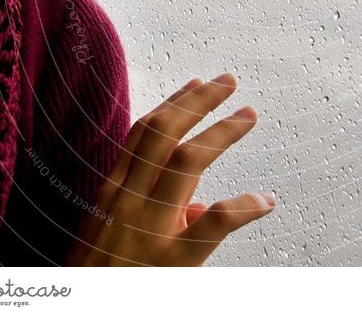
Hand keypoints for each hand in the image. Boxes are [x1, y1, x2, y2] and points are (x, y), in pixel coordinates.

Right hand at [63, 73, 274, 265]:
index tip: (197, 83)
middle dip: (199, 101)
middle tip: (228, 82)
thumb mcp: (107, 237)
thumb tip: (198, 206)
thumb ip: (150, 211)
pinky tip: (265, 201)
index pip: (144, 133)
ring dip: (222, 132)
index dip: (174, 104)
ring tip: (248, 115)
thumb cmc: (97, 279)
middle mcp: (127, 201)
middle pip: (165, 133)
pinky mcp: (170, 263)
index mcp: (112, 192)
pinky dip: (243, 207)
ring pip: (188, 161)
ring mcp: (148, 229)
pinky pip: (213, 222)